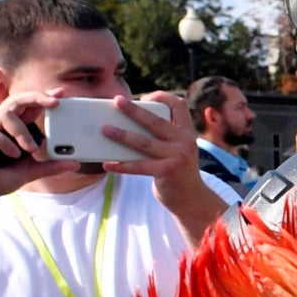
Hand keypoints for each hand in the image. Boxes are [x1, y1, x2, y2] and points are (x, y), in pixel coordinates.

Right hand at [0, 88, 55, 201]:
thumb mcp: (29, 172)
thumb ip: (49, 167)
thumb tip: (75, 163)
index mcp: (14, 128)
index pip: (29, 107)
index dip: (43, 97)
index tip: (61, 94)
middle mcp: (0, 123)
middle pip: (17, 100)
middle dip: (36, 97)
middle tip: (55, 102)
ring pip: (6, 114)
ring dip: (21, 131)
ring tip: (31, 149)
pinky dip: (5, 143)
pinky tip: (12, 155)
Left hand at [104, 93, 224, 238]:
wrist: (192, 199)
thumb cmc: (177, 171)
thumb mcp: (177, 150)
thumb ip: (163, 136)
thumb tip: (128, 123)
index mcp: (187, 133)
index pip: (179, 105)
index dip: (162, 97)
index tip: (144, 96)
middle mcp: (185, 142)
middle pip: (155, 121)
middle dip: (134, 110)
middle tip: (116, 101)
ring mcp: (178, 157)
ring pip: (144, 142)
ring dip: (121, 135)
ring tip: (104, 129)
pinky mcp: (167, 172)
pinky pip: (139, 166)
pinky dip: (121, 165)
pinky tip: (107, 164)